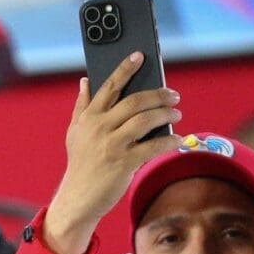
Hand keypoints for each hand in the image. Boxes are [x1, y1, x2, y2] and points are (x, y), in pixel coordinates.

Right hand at [43, 52, 179, 253]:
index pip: (109, 87)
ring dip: (166, 115)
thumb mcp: (75, 133)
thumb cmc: (80, 164)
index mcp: (88, 118)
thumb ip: (82, 106)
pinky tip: (178, 139)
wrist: (78, 198)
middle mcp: (99, 128)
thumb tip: (84, 81)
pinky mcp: (124, 162)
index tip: (140, 56)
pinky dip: (170, 141)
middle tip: (173, 96)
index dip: (125, 69)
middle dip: (158, 95)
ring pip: (146, 120)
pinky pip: (153, 145)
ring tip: (176, 115)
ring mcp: (111, 145)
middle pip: (134, 101)